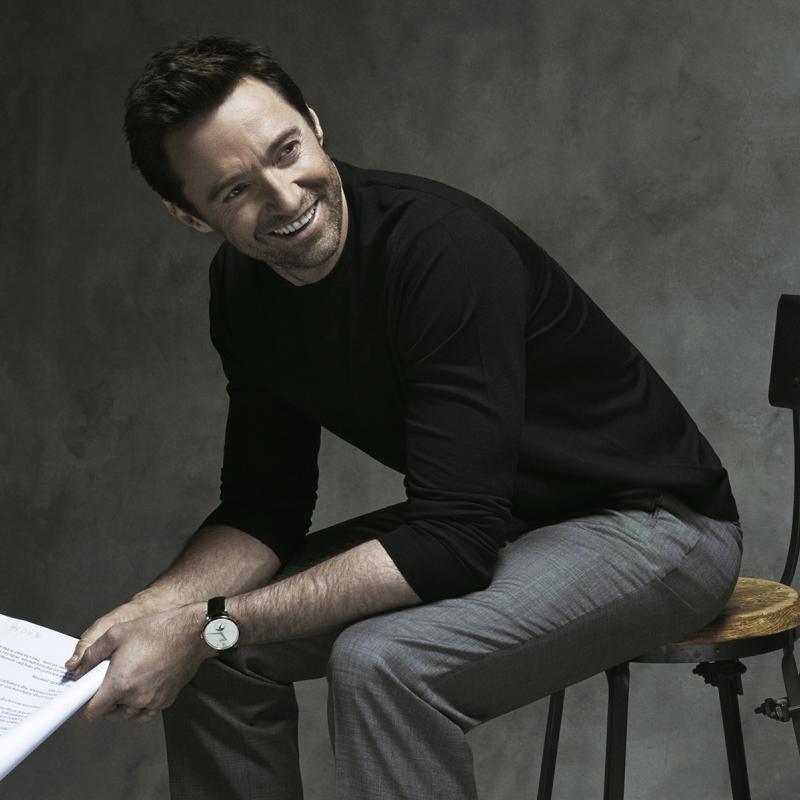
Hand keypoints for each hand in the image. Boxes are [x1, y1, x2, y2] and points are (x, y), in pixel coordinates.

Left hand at [68, 602, 211, 722]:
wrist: (192, 632)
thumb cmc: (157, 630)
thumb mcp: (117, 633)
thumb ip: (92, 654)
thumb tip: (77, 668)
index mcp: (119, 683)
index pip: (92, 712)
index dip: (85, 706)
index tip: (85, 698)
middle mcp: (135, 698)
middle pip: (110, 714)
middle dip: (105, 702)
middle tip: (109, 681)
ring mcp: (153, 701)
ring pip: (129, 715)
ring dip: (123, 705)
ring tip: (126, 684)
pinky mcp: (166, 700)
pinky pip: (147, 712)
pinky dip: (140, 706)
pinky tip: (141, 690)